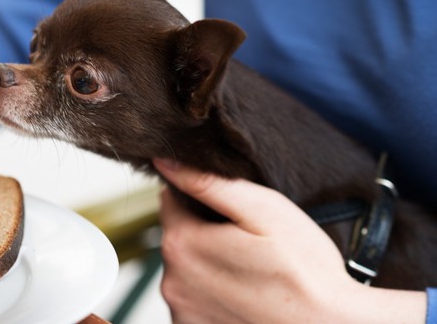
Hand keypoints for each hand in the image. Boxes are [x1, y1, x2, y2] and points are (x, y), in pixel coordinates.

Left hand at [153, 158, 426, 323]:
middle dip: (204, 232)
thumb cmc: (305, 270)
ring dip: (208, 264)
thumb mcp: (261, 209)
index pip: (171, 200)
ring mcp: (182, 312)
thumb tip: (165, 161)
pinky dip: (213, 294)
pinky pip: (194, 299)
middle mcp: (172, 282)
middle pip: (178, 236)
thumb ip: (207, 183)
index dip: (201, 198)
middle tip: (248, 241)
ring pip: (186, 269)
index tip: (232, 212)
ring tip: (250, 269)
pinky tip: (244, 294)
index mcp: (181, 243)